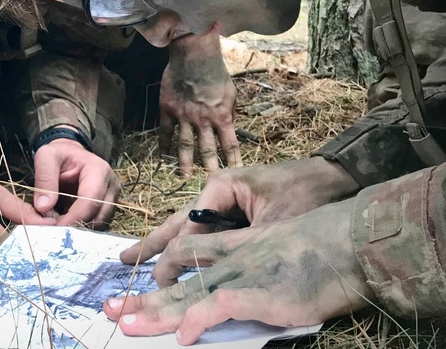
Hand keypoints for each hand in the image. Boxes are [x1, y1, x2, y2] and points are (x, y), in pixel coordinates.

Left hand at [33, 135, 120, 226]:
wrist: (69, 154)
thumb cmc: (58, 154)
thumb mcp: (46, 157)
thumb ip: (44, 179)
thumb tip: (43, 208)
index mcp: (99, 170)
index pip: (91, 200)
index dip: (74, 217)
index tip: (55, 229)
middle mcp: (111, 186)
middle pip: (99, 216)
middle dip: (76, 227)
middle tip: (54, 233)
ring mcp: (112, 199)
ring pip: (99, 223)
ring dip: (79, 230)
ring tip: (58, 229)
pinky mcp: (107, 208)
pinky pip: (96, 224)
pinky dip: (81, 229)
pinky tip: (66, 227)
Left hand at [104, 198, 373, 343]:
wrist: (351, 241)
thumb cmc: (324, 246)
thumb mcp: (278, 249)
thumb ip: (255, 263)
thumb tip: (232, 286)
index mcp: (237, 248)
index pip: (188, 254)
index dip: (162, 268)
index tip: (140, 282)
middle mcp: (232, 261)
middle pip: (178, 278)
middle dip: (144, 298)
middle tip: (111, 310)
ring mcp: (244, 277)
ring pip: (190, 294)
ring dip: (158, 312)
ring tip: (127, 326)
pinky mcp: (262, 295)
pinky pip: (222, 306)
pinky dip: (201, 320)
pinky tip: (185, 337)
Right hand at [120, 157, 360, 273]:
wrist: (334, 177)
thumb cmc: (305, 194)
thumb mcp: (272, 223)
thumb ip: (242, 245)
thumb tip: (217, 272)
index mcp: (219, 188)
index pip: (189, 228)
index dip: (174, 256)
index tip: (158, 280)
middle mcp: (215, 193)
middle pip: (177, 224)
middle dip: (151, 245)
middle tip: (123, 262)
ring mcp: (224, 203)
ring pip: (188, 230)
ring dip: (165, 248)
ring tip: (135, 260)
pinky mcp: (236, 214)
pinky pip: (208, 235)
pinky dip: (191, 250)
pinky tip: (176, 264)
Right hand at [159, 32, 239, 175]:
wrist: (193, 55)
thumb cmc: (215, 71)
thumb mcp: (231, 93)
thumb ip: (230, 111)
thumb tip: (229, 124)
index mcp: (221, 117)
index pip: (230, 145)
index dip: (233, 160)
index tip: (235, 173)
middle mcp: (202, 121)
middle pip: (207, 150)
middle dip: (209, 168)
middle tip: (210, 184)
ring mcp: (183, 116)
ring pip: (184, 145)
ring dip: (185, 163)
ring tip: (185, 177)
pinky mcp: (168, 109)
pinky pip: (165, 131)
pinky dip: (164, 144)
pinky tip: (163, 155)